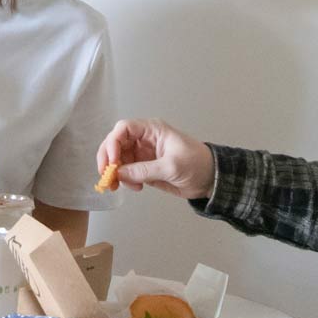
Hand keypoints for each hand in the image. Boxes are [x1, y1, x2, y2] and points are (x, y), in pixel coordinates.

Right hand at [97, 117, 213, 202]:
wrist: (210, 179)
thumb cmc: (197, 164)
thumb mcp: (171, 166)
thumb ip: (144, 170)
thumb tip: (120, 174)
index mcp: (152, 130)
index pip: (124, 129)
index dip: (113, 143)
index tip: (112, 161)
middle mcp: (144, 139)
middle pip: (116, 143)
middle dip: (108, 159)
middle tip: (106, 175)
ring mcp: (143, 154)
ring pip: (118, 159)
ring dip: (115, 172)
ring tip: (118, 186)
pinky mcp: (144, 168)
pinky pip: (127, 171)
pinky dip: (124, 180)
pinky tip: (135, 188)